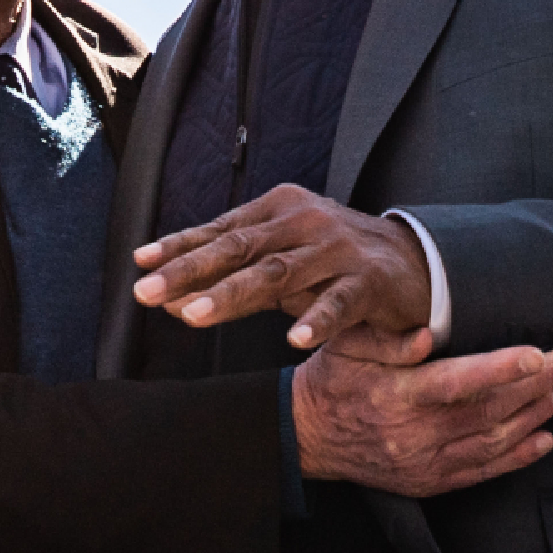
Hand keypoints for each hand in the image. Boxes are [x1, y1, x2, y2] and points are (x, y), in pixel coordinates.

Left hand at [133, 184, 430, 349]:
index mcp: (278, 211)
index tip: (141, 263)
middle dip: (190, 271)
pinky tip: (296, 341)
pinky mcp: (369, 282)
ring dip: (234, 295)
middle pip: (240, 248)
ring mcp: (337, 250)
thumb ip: (232, 275)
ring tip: (196, 315)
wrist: (411, 263)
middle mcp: (304, 224)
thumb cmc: (332, 262)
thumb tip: (172, 299)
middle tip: (149, 292)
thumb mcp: (280, 261)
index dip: (180, 247)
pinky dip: (318, 321)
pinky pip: (340, 303)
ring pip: (278, 273)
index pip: (220, 230)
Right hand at [292, 328, 552, 496]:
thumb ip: (388, 339)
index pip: (457, 382)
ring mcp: (423, 463)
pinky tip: (544, 437)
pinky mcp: (428, 481)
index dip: (501, 369)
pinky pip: (481, 472)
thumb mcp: (347, 345)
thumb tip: (429, 336)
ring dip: (534, 417)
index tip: (538, 355)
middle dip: (534, 387)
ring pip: (492, 441)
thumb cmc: (331, 379)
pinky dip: (517, 457)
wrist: (306, 435)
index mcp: (396, 395)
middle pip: (487, 412)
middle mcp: (413, 434)